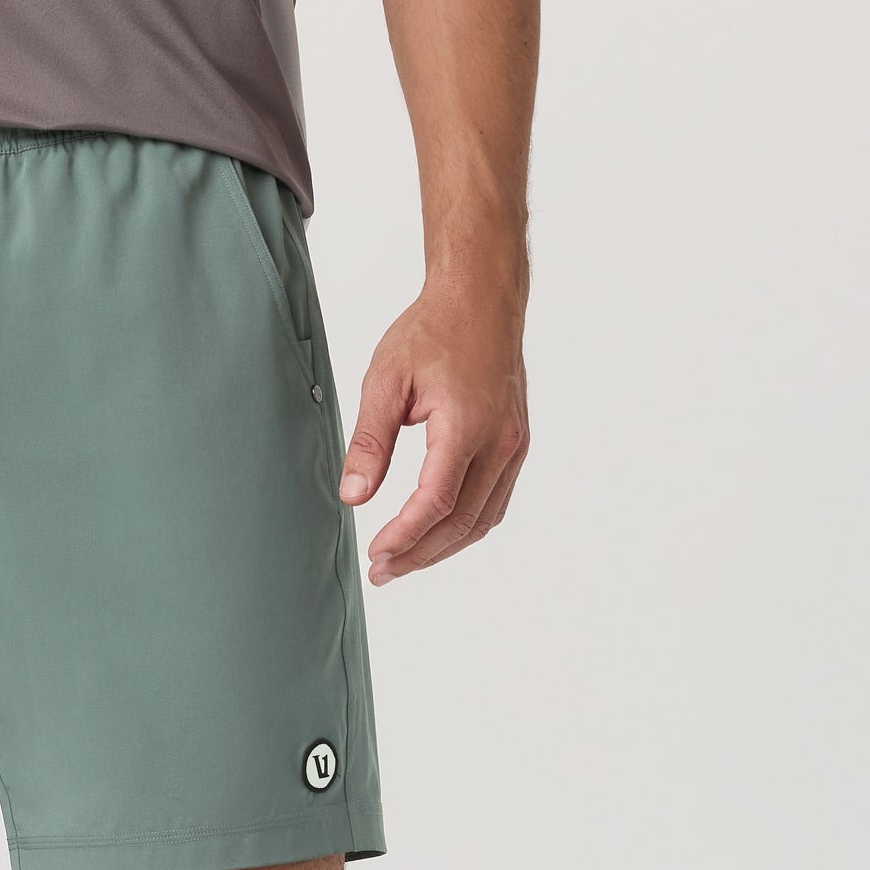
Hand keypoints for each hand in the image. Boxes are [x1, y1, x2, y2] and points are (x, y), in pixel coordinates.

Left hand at [340, 269, 528, 583]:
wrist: (482, 298)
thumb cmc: (432, 331)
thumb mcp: (385, 380)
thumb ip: (369, 442)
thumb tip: (353, 497)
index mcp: (466, 424)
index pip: (436, 502)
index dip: (404, 536)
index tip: (375, 554)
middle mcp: (500, 440)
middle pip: (462, 522)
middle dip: (419, 554)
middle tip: (381, 572)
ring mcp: (514, 444)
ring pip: (483, 519)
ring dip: (442, 548)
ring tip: (403, 562)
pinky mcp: (517, 443)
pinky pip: (494, 502)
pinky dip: (465, 527)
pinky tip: (435, 535)